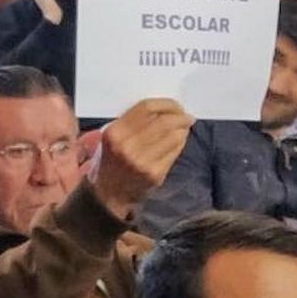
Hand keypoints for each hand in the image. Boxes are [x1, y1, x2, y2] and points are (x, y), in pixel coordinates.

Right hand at [87, 98, 194, 220]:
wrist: (110, 193)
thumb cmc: (114, 159)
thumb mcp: (113, 137)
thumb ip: (133, 121)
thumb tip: (165, 109)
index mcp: (115, 133)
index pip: (146, 108)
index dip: (166, 104)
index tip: (176, 106)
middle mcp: (127, 147)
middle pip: (164, 121)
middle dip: (180, 116)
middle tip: (185, 116)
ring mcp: (142, 161)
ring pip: (173, 135)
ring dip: (182, 129)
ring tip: (183, 128)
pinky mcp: (155, 173)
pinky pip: (175, 151)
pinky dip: (180, 143)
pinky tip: (177, 141)